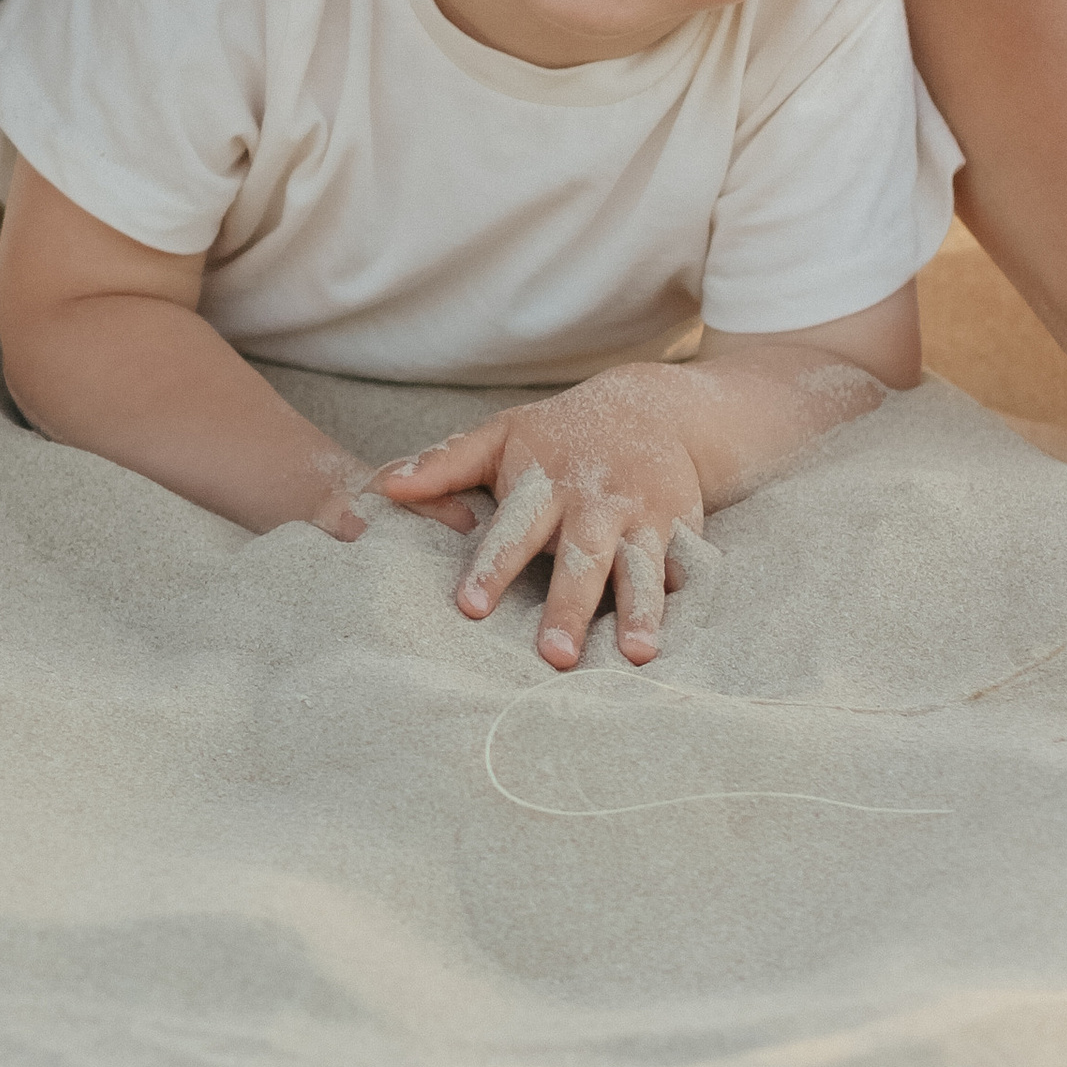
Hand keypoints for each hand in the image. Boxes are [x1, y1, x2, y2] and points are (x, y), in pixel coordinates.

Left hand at [376, 373, 705, 668]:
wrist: (654, 409)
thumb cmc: (559, 435)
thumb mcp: (502, 437)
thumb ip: (445, 464)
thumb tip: (384, 486)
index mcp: (545, 484)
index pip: (513, 530)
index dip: (492, 568)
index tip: (470, 607)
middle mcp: (594, 504)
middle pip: (579, 558)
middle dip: (568, 607)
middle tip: (554, 657)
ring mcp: (642, 520)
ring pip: (638, 570)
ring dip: (637, 613)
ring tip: (634, 656)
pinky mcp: (680, 533)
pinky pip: (682, 572)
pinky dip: (680, 606)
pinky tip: (675, 644)